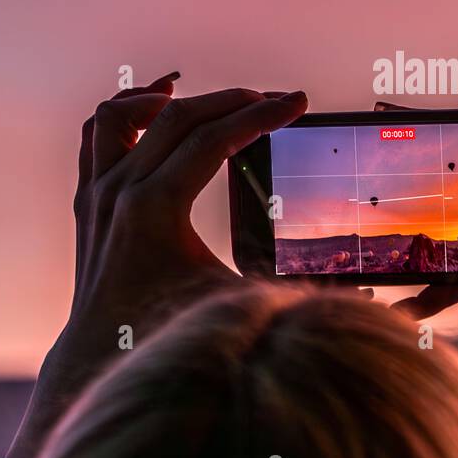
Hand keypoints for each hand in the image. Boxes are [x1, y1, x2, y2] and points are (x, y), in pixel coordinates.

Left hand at [7, 74, 307, 457]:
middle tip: (275, 100)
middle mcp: (118, 192)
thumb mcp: (239, 308)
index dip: (262, 115)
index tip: (296, 102)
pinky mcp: (88, 199)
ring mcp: (96, 192)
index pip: (214, 138)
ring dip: (172, 99)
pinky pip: (100, 131)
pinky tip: (159, 107)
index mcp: (153, 210)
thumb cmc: (171, 338)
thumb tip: (369, 288)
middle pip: (180, 117)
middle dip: (235, 100)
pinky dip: (130, 110)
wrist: (104, 359)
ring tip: (213, 99)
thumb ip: (292, 291)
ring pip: (126, 112)